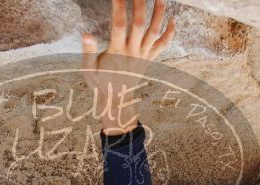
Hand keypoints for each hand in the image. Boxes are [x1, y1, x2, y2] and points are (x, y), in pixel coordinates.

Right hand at [81, 0, 175, 133]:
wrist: (116, 100)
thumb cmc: (100, 82)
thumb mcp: (88, 69)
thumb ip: (88, 52)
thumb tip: (86, 35)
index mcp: (117, 52)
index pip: (118, 25)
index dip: (118, 7)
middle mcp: (133, 52)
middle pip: (139, 24)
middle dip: (141, 4)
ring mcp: (143, 55)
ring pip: (154, 31)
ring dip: (159, 13)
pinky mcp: (150, 58)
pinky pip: (163, 45)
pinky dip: (170, 33)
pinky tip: (173, 19)